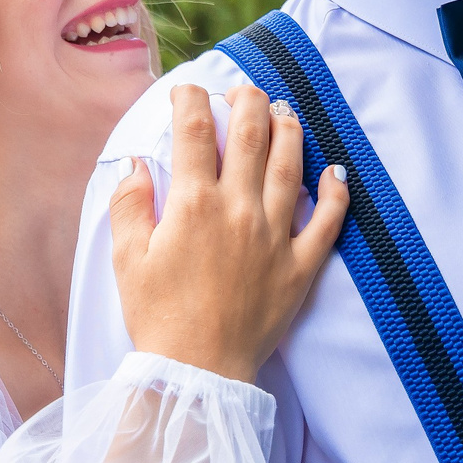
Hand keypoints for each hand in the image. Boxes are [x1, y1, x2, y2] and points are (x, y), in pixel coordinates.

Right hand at [109, 84, 349, 381]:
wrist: (198, 372)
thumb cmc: (157, 316)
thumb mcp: (126, 259)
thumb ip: (129, 204)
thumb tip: (136, 163)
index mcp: (193, 205)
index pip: (195, 132)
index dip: (191, 100)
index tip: (188, 91)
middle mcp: (240, 210)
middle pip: (251, 136)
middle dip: (247, 101)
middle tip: (243, 90)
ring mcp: (275, 236)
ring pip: (291, 166)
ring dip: (289, 131)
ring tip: (284, 113)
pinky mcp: (300, 266)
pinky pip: (328, 221)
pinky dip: (335, 193)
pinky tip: (335, 173)